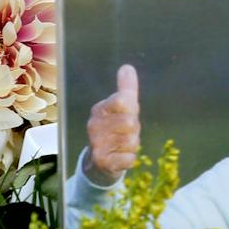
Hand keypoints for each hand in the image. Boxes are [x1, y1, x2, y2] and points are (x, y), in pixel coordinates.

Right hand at [85, 64, 140, 183]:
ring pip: (132, 140)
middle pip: (130, 122)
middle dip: (134, 129)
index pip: (123, 100)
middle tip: (125, 133)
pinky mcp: (103, 162)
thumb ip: (126, 88)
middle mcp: (94, 125)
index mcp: (99, 109)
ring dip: (132, 145)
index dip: (132, 109)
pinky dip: (130, 158)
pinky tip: (120, 157)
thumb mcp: (121, 108)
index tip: (125, 114)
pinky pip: (130, 158)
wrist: (101, 162)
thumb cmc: (115, 129)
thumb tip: (127, 67)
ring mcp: (97, 144)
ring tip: (121, 145)